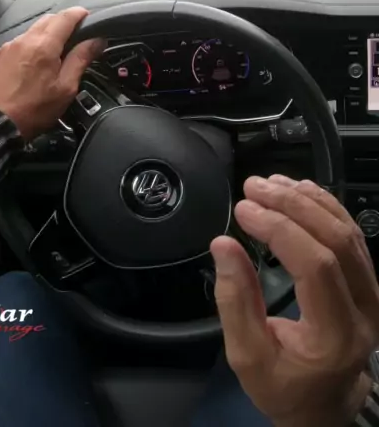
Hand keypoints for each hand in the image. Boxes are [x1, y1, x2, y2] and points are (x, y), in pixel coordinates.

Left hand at [0, 7, 104, 139]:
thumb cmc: (35, 109)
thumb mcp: (66, 87)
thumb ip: (81, 59)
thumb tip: (97, 40)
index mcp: (44, 46)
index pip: (65, 17)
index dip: (79, 13)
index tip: (87, 16)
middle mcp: (24, 40)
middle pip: (48, 19)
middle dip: (63, 22)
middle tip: (75, 36)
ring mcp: (8, 47)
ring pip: (32, 30)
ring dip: (46, 34)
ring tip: (54, 52)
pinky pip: (19, 42)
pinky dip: (30, 45)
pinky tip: (33, 62)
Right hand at [211, 175, 378, 426]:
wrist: (325, 404)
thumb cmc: (284, 386)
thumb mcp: (248, 358)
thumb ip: (235, 301)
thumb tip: (223, 243)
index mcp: (336, 335)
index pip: (316, 266)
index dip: (280, 229)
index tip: (244, 210)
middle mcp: (366, 310)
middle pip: (336, 240)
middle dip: (291, 204)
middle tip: (253, 187)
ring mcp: (374, 293)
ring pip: (348, 230)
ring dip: (307, 199)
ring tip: (269, 183)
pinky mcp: (370, 281)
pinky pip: (351, 234)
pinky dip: (323, 206)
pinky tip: (298, 190)